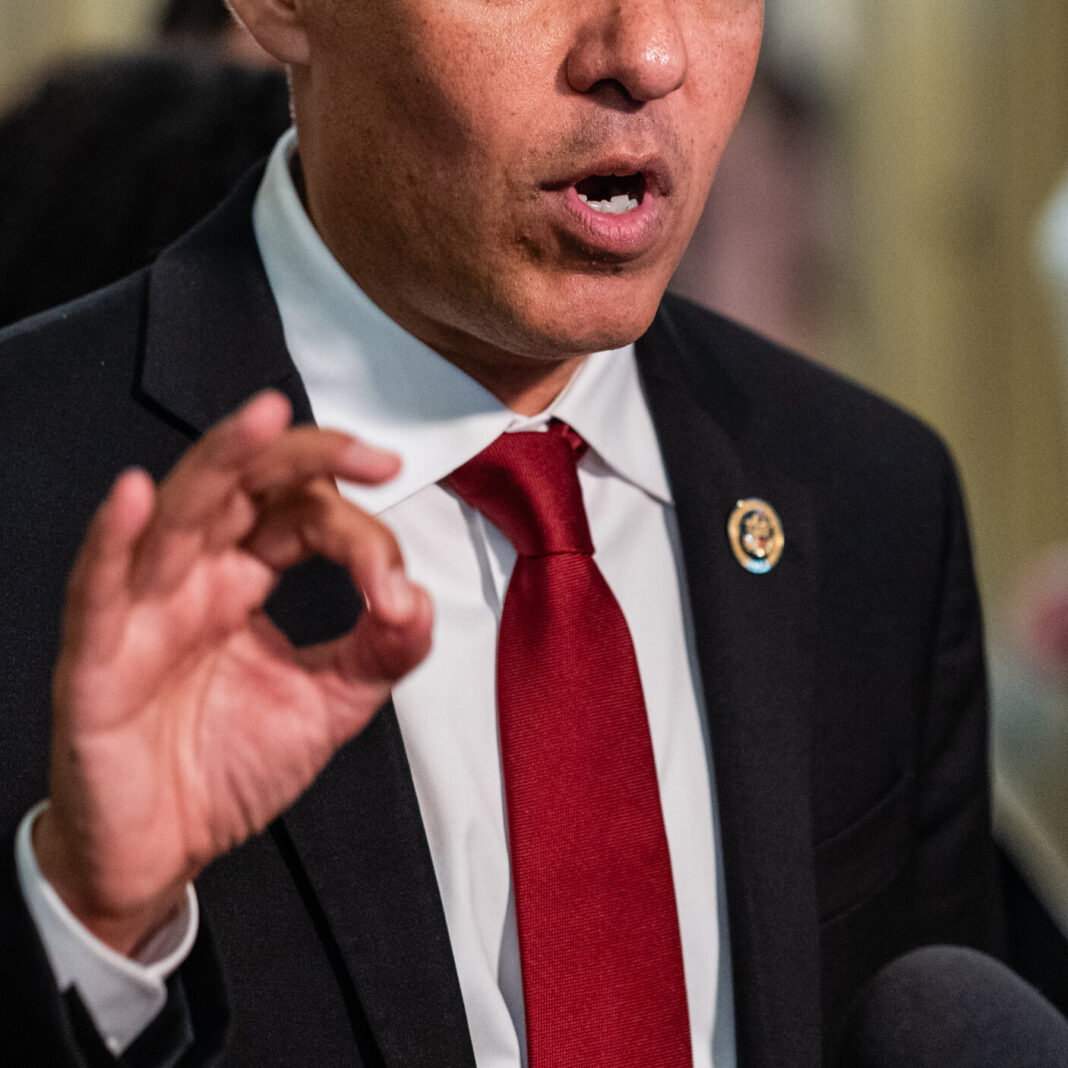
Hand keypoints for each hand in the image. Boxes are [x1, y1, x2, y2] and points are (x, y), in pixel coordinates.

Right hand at [34, 391, 431, 954]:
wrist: (164, 852)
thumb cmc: (229, 768)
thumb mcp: (328, 706)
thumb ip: (380, 653)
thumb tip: (421, 600)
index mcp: (244, 580)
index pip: (304, 519)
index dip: (359, 535)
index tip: (396, 584)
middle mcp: (195, 579)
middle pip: (243, 488)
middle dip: (302, 456)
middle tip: (368, 454)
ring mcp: (144, 611)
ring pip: (178, 515)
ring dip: (221, 463)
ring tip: (265, 420)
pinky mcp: (98, 661)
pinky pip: (99, 592)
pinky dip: (113, 543)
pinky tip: (135, 498)